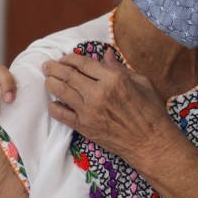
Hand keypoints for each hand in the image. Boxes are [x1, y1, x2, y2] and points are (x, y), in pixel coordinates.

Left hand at [42, 48, 179, 167]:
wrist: (151, 143)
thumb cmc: (151, 112)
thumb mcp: (141, 83)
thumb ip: (119, 68)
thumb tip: (105, 54)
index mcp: (113, 79)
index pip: (82, 63)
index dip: (69, 58)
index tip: (64, 58)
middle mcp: (98, 93)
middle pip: (67, 74)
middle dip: (53, 67)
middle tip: (47, 65)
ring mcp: (89, 111)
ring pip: (60, 91)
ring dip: (50, 82)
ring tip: (47, 79)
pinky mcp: (84, 127)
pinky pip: (60, 114)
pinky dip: (53, 106)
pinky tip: (54, 102)